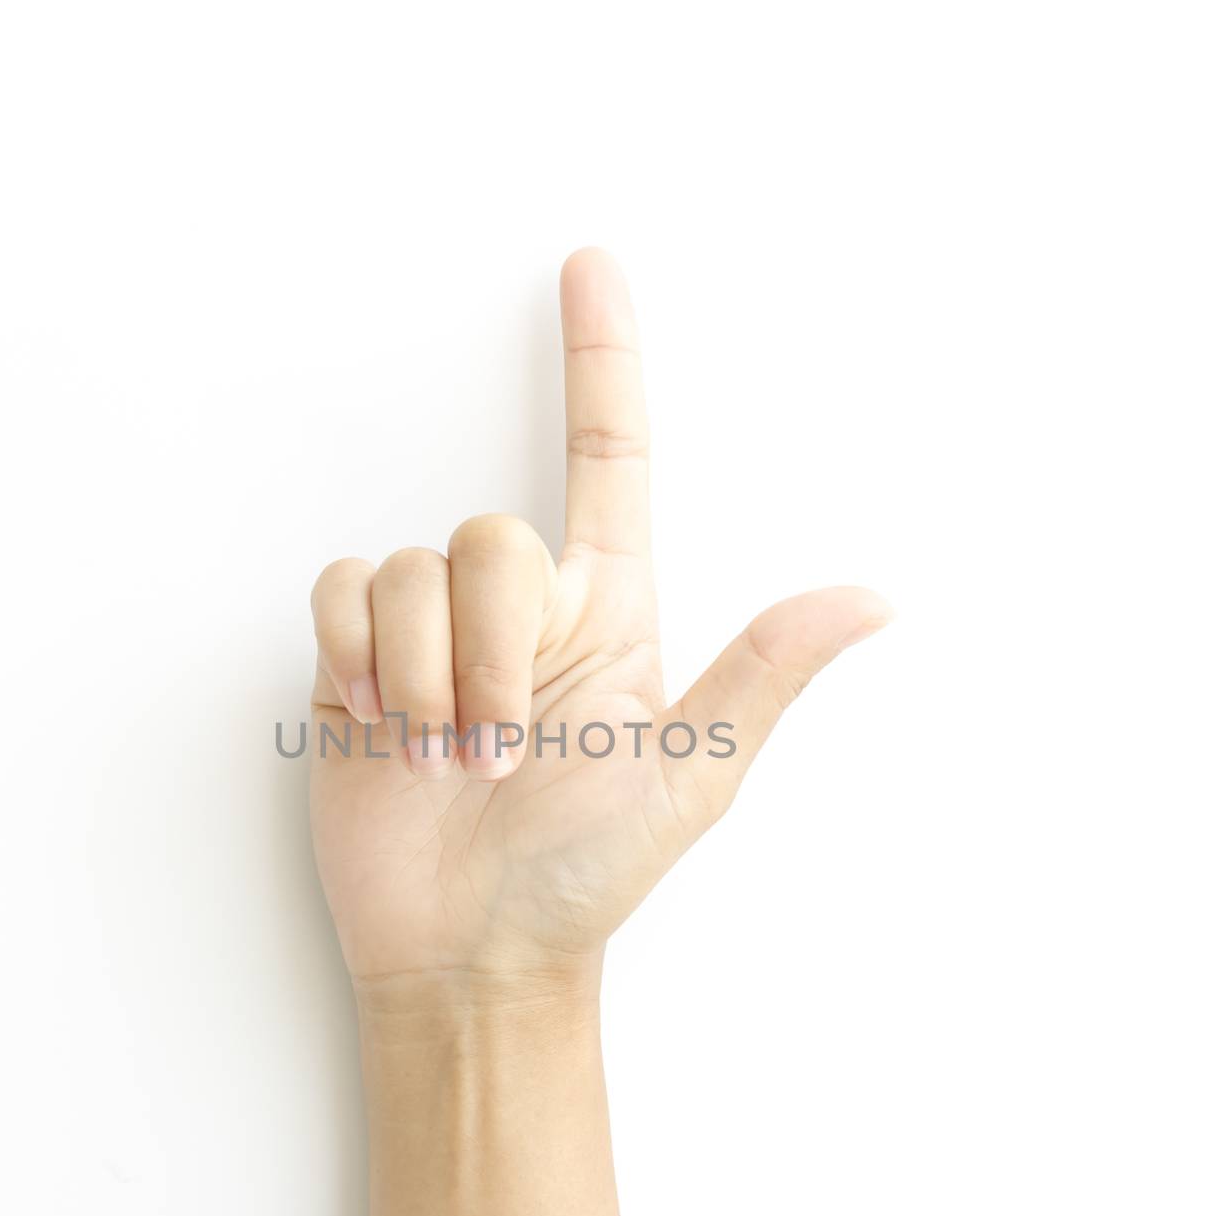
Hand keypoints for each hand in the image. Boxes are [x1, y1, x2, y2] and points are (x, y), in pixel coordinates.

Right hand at [308, 249, 891, 999]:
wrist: (469, 951)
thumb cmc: (585, 875)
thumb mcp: (689, 778)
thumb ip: (764, 674)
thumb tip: (877, 597)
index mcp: (607, 614)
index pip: (606, 458)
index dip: (601, 362)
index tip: (590, 265)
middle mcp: (521, 608)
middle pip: (485, 536)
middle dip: (492, 654)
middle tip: (500, 754)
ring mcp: (435, 634)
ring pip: (404, 570)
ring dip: (427, 681)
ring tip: (447, 759)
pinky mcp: (357, 660)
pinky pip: (338, 595)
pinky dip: (355, 663)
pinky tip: (382, 728)